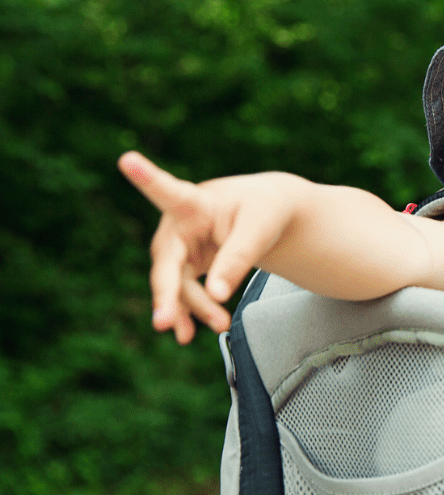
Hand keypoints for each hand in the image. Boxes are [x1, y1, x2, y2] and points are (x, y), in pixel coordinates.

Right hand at [118, 151, 297, 343]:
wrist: (265, 215)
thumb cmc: (263, 211)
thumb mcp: (260, 230)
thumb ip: (237, 259)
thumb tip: (216, 295)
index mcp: (195, 202)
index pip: (169, 192)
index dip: (147, 178)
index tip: (128, 160)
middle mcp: (177, 225)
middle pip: (166, 262)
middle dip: (166, 293)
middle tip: (163, 322)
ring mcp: (178, 248)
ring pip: (177, 284)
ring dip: (193, 308)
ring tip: (221, 325)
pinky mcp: (185, 265)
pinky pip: (183, 293)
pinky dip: (189, 313)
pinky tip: (187, 334)